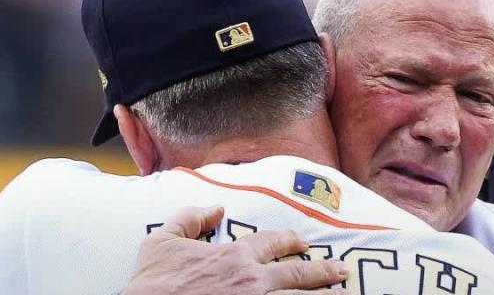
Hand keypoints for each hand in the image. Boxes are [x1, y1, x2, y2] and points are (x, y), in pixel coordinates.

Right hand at [124, 206, 348, 294]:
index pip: (273, 242)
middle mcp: (253, 281)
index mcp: (234, 256)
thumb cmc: (152, 285)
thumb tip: (214, 208)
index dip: (291, 241)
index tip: (303, 242)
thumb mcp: (160, 241)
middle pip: (298, 273)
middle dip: (322, 271)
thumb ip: (189, 218)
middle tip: (341, 271)